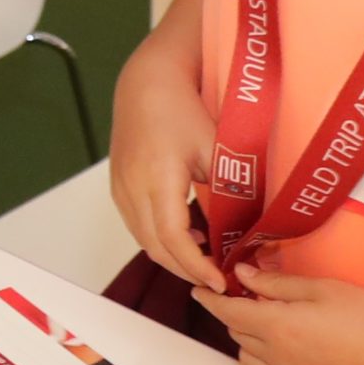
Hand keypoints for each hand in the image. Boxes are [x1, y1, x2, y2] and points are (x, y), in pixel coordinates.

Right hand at [108, 59, 225, 292]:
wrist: (146, 84)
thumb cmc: (181, 110)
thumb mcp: (215, 150)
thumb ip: (228, 191)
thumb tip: (245, 231)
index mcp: (157, 178)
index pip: (173, 239)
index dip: (196, 266)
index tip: (220, 280)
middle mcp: (131, 188)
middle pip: (155, 248)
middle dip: (187, 270)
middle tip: (219, 278)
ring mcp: (120, 189)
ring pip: (144, 241)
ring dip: (173, 257)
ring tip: (207, 260)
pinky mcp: (118, 188)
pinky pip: (137, 226)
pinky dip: (160, 240)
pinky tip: (187, 235)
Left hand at [193, 266, 363, 364]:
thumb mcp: (329, 290)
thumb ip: (279, 285)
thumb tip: (242, 276)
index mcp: (276, 329)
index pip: (228, 312)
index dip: (211, 298)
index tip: (200, 288)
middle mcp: (276, 364)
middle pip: (239, 337)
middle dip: (238, 316)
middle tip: (255, 298)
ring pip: (252, 364)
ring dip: (253, 344)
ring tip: (275, 327)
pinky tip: (290, 358)